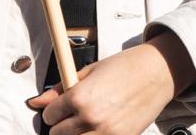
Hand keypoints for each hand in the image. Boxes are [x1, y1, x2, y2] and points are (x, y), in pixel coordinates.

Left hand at [25, 34, 194, 134]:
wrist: (158, 72)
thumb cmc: (126, 67)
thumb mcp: (90, 71)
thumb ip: (61, 89)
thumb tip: (36, 102)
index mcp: (80, 97)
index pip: (49, 116)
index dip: (54, 111)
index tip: (62, 107)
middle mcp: (91, 117)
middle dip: (62, 125)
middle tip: (75, 115)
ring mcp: (106, 132)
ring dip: (76, 134)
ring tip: (87, 122)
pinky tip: (99, 128)